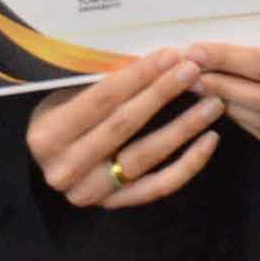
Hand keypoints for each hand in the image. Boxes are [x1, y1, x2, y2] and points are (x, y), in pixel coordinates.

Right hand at [25, 51, 224, 209]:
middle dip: (162, 93)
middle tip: (194, 70)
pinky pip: (158, 186)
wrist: (49, 159)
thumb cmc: (59, 116)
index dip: (139, 76)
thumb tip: (160, 57)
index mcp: (47, 135)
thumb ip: (103, 80)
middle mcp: (65, 169)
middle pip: (124, 125)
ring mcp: (90, 192)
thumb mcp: (66, 94)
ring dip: (183, 127)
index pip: (101, 99)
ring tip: (212, 103)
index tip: (171, 55)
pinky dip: (187, 164)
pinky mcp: (114, 205)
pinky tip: (209, 140)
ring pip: (145, 157)